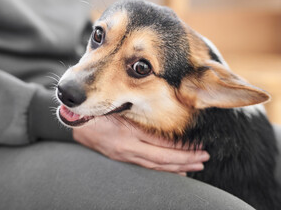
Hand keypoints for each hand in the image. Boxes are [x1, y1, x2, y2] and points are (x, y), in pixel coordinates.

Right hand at [73, 115, 209, 175]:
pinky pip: (146, 166)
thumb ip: (140, 118)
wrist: (78, 123)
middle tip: (204, 159)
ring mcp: (125, 156)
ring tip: (194, 167)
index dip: (182, 148)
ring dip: (176, 167)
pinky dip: (162, 169)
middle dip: (185, 160)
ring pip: (155, 166)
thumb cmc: (99, 112)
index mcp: (129, 135)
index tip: (198, 146)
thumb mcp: (120, 110)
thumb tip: (164, 124)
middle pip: (162, 159)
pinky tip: (173, 171)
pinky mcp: (122, 158)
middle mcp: (128, 149)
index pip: (162, 145)